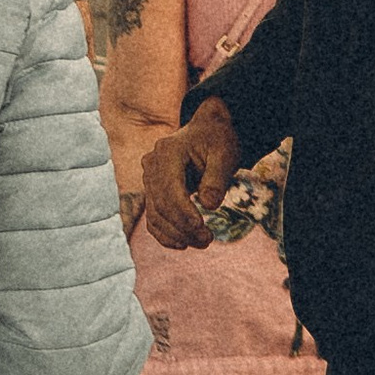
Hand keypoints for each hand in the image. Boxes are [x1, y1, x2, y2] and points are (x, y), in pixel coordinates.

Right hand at [140, 98, 240, 247]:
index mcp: (168, 152)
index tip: (202, 228)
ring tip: (202, 242)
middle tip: (208, 240)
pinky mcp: (152, 191)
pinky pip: (153, 217)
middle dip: (183, 227)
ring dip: (175, 234)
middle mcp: (152, 165)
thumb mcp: (225, 154)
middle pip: (161, 205)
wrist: (207, 130)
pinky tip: (182, 244)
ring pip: (155, 214)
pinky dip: (164, 233)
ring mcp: (149, 178)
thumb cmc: (218, 140)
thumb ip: (217, 178)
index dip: (184, 213)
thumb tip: (209, 205)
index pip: (170, 189)